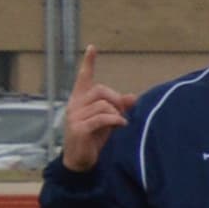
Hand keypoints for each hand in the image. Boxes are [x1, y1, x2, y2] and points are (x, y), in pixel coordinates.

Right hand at [55, 46, 126, 172]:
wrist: (80, 160)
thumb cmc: (95, 137)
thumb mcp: (109, 119)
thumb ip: (119, 107)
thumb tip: (134, 96)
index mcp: (80, 99)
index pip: (84, 77)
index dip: (89, 63)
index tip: (93, 47)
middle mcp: (74, 104)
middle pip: (100, 89)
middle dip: (116, 99)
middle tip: (122, 112)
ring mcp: (75, 116)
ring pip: (103, 104)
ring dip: (117, 112)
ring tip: (120, 122)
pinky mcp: (79, 128)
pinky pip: (102, 118)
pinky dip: (115, 120)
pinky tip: (121, 125)